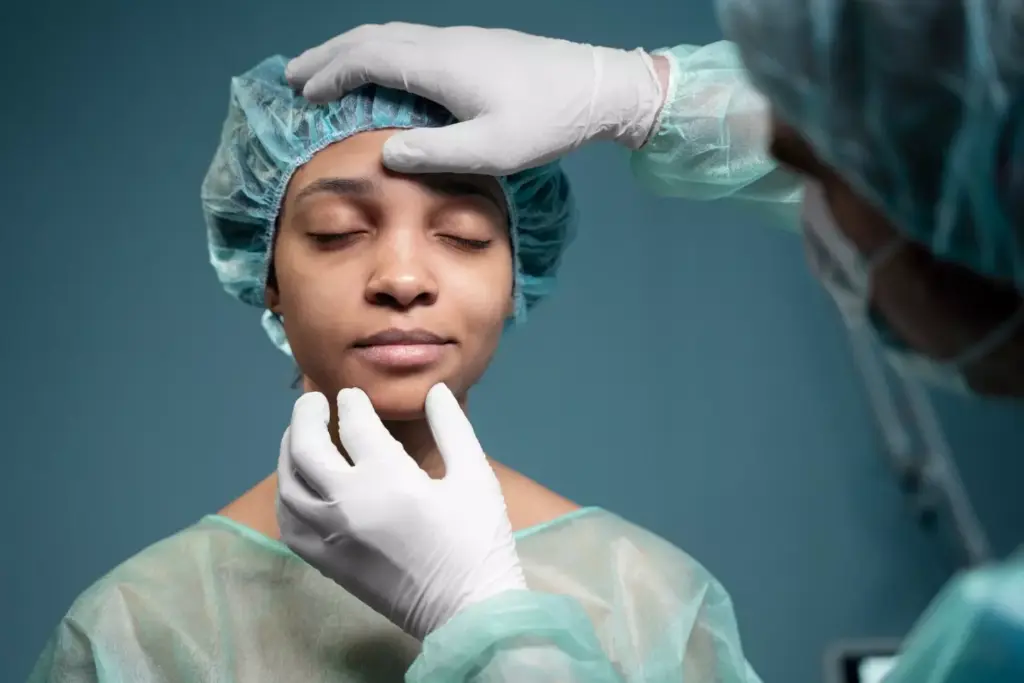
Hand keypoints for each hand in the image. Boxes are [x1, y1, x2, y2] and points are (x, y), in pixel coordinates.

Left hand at [276, 383, 525, 640]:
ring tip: (299, 436)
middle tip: (313, 400)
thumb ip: (452, 428)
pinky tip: (298, 485)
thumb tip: (433, 391)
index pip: (354, 425)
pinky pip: (289, 524)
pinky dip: (287, 497)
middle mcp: (346, 503)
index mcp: (387, 477)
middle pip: (306, 448)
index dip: (352, 403)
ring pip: (289, 485)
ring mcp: (330, 536)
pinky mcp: (326, 563)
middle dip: (305, 416)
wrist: (467, 611)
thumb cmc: (476, 541)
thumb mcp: (475, 476)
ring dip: (289, 453)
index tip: (353, 395)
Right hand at [286, 22, 664, 174]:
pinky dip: (379, 52)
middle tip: (292, 75)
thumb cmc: (547, 121)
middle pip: (370, 38)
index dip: (330, 74)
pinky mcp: (473, 47)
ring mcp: (458, 40)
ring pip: (390, 35)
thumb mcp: (491, 150)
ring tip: (325, 69)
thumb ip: (435, 153)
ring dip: (352, 50)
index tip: (302, 94)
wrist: (598, 86)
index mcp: (439, 65)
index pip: (367, 59)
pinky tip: (382, 70)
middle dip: (327, 55)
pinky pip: (409, 41)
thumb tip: (386, 153)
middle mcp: (442, 43)